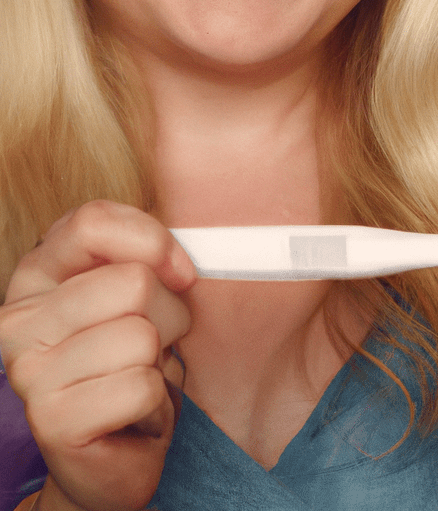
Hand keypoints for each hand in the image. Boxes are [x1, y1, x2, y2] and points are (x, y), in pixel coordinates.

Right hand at [0, 201, 195, 510]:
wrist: (114, 450)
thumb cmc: (132, 359)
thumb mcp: (141, 294)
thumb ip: (148, 258)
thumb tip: (181, 264)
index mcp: (39, 275)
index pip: (91, 222)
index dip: (151, 241)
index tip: (178, 272)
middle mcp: (20, 320)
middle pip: (134, 282)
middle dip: (168, 314)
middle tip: (152, 345)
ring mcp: (29, 373)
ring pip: (143, 336)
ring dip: (160, 361)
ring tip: (137, 378)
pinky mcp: (52, 422)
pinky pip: (142, 386)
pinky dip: (154, 401)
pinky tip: (131, 413)